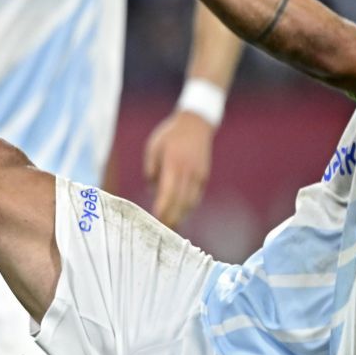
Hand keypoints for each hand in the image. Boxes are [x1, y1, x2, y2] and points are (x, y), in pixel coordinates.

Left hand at [143, 109, 214, 227]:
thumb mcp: (153, 147)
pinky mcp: (204, 176)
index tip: (156, 219)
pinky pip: (196, 196)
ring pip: (190, 201)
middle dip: (171, 216)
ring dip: (181, 215)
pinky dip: (188, 206)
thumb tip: (153, 189)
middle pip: (180, 200)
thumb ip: (151, 168)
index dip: (163, 207)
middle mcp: (188, 171)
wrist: (196, 124)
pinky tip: (180, 213)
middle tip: (162, 230)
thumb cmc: (170, 135)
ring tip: (170, 226)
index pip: (168, 191)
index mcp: (174, 163)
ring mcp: (198, 174)